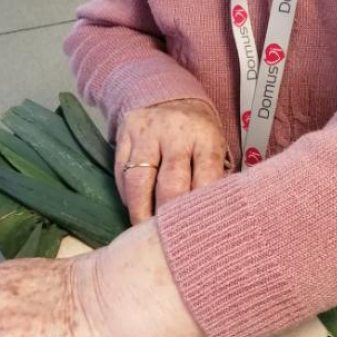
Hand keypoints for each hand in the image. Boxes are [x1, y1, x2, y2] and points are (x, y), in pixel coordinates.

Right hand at [115, 99, 227, 222]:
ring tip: (143, 230)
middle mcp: (176, 132)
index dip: (199, 211)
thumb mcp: (216, 147)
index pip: (205, 180)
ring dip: (140, 211)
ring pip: (139, 181)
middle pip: (170, 185)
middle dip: (168, 217)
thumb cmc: (197, 133)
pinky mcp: (125, 133)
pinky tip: (134, 206)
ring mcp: (148, 132)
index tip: (196, 233)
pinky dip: (126, 194)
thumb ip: (214, 178)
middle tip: (168, 240)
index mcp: (206, 138)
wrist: (170, 96)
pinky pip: (120, 172)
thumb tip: (213, 218)